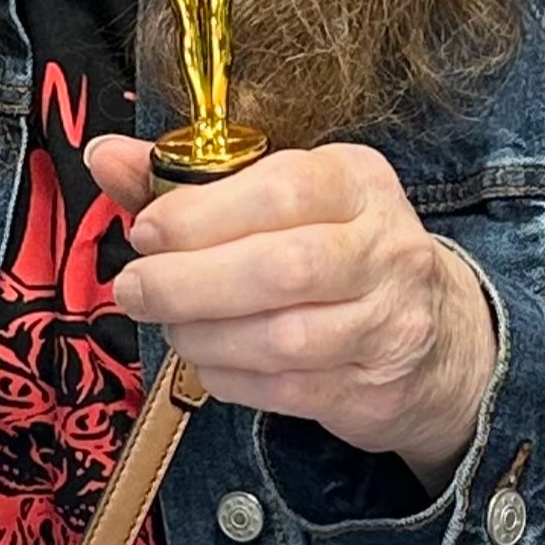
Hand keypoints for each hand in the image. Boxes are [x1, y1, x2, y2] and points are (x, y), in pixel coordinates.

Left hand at [88, 137, 497, 495]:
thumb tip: (105, 156)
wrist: (439, 339)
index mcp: (358, 181)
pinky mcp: (374, 387)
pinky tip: (205, 359)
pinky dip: (229, 376)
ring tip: (170, 325)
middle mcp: (386, 248)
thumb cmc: (336, 252)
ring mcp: (389, 323)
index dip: (201, 213)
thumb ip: (189, 178)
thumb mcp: (280, 198)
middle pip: (284, 267)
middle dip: (190, 281)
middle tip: (135, 288)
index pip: (282, 190)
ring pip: (283, 337)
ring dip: (204, 334)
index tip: (145, 230)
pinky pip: (286, 389)